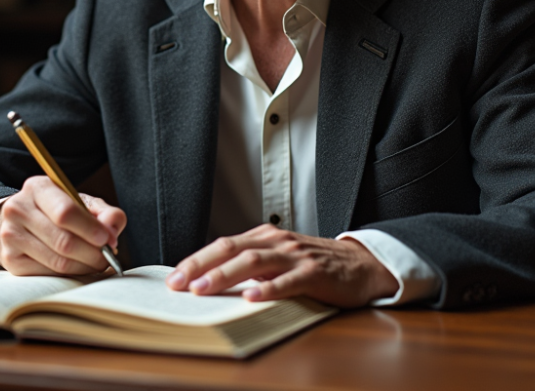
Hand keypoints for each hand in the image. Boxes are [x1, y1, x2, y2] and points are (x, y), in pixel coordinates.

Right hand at [0, 176, 125, 275]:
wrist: (21, 223)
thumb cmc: (58, 211)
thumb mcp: (82, 203)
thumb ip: (104, 213)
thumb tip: (112, 231)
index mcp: (38, 187)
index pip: (65, 212)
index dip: (90, 229)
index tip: (108, 239)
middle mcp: (18, 209)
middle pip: (63, 241)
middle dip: (93, 253)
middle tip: (108, 257)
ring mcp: (10, 236)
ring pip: (57, 261)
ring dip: (85, 266)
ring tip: (97, 263)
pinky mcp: (10, 260)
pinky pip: (48, 274)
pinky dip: (69, 274)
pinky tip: (78, 267)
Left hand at [165, 224, 397, 307]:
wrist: (361, 265)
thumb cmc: (314, 265)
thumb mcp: (279, 259)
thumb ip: (250, 266)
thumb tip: (210, 282)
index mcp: (264, 237)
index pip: (222, 245)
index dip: (196, 261)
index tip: (174, 279)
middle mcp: (277, 241)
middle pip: (231, 249)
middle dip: (201, 266)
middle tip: (178, 284)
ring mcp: (295, 256)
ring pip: (254, 261)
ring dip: (225, 275)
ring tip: (204, 289)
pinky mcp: (314, 272)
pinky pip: (288, 280)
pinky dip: (268, 288)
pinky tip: (252, 298)